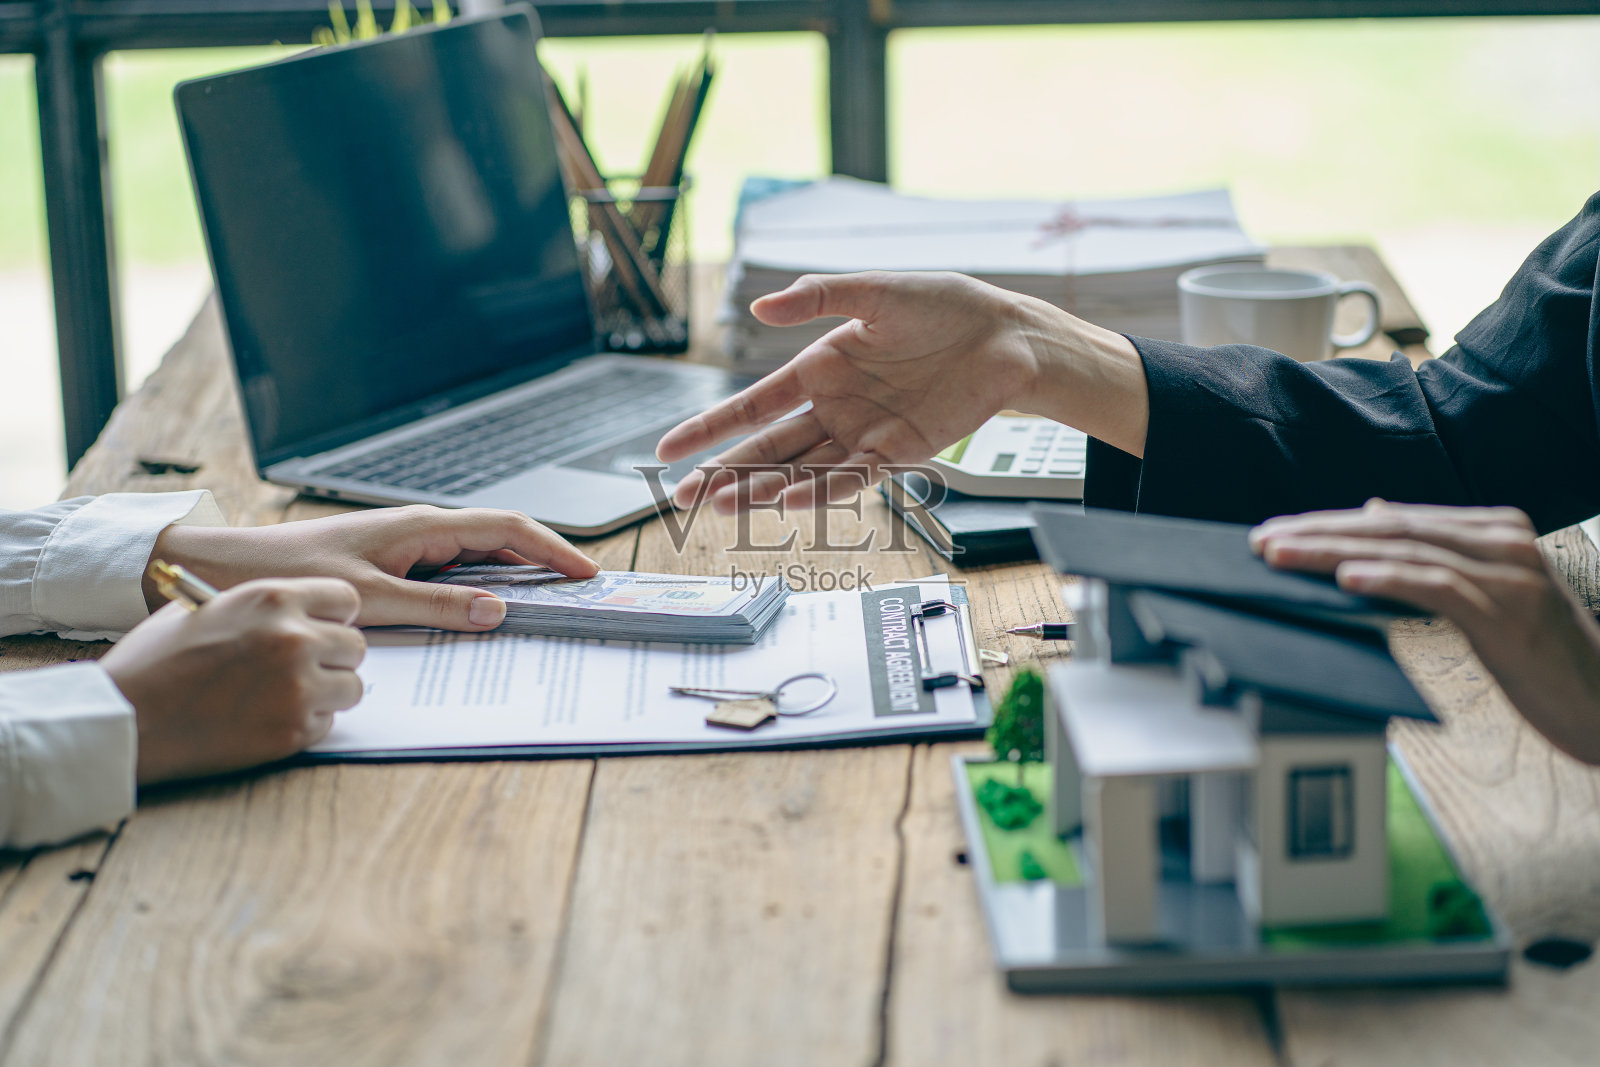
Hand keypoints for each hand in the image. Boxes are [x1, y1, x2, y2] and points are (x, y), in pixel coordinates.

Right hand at [102, 578, 365, 784]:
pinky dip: (306, 724)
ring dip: (327, 693)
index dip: (335, 616)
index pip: (346, 598)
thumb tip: (300, 611)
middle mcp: (293, 638)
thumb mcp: (207, 608)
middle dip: (334, 657)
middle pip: (356, 645)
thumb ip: (261, 607)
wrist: (126, 718)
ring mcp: (297, 687)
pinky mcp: (293, 731)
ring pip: (351, 686)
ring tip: (284, 695)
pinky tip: (266, 719)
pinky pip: (328, 722)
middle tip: (303, 669)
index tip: (323, 628)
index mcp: (272, 599)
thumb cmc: (155, 660)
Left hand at [146, 505, 599, 630]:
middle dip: (544, 563)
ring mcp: (409, 545)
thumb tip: (498, 611)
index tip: (587, 573)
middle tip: (580, 594)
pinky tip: (487, 616)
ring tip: (548, 604)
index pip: (508, 529)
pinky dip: (479, 590)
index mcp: (423, 526)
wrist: (233, 566)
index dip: (553, 549)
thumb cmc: (296, 576)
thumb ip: (437, 608)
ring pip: (478, 558)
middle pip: (501, 541)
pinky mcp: (394, 562)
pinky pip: (452, 573)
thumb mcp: (371, 600)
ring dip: (514, 578)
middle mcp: (421, 529)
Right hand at [655, 271, 1145, 511]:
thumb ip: (817, 298)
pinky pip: (851, 477)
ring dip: (762, 490)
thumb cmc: (944, 307)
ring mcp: (864, 434)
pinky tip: (787, 501)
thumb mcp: (874, 291)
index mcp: (819, 369)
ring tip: (721, 507)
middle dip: (723, 473)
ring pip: (801, 470)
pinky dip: (819, 491)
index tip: (667, 450)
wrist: (1006, 335)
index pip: (752, 406)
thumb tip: (759, 310)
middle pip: (768, 448)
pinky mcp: (899, 452)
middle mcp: (834, 407)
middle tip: (683, 497)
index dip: (709, 429)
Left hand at [1251, 500, 1599, 764]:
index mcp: (1492, 531)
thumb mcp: (1485, 598)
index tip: (1276, 531)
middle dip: (1319, 531)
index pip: (1394, 518)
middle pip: (1391, 526)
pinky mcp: (1510, 613)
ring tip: (1282, 555)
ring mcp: (1509, 573)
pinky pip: (1438, 587)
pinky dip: (1388, 579)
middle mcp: (1502, 541)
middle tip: (1262, 539)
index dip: (1330, 522)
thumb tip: (1375, 514)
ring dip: (1334, 552)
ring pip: (1404, 550)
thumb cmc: (1544, 659)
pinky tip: (1347, 579)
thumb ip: (1435, 557)